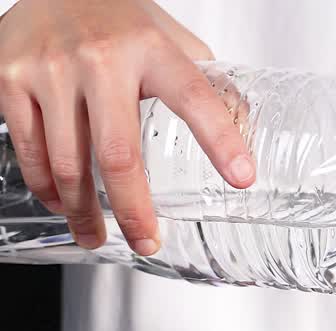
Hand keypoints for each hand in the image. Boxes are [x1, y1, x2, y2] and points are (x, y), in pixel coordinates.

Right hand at [0, 0, 254, 255]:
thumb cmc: (116, 19)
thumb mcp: (171, 40)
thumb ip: (207, 82)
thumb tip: (249, 128)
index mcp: (151, 48)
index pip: (196, 98)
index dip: (221, 141)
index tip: (242, 178)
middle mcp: (100, 59)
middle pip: (119, 155)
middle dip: (134, 210)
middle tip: (147, 242)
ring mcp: (50, 70)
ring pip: (69, 162)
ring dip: (84, 211)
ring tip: (98, 236)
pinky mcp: (9, 79)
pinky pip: (30, 149)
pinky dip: (47, 186)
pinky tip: (62, 203)